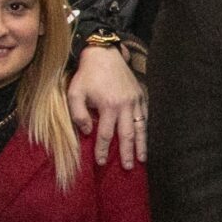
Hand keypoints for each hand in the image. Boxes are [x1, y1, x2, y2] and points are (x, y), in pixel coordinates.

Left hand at [68, 44, 145, 166]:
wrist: (104, 53)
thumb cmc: (87, 75)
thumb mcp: (74, 93)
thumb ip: (78, 114)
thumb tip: (87, 132)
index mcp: (108, 106)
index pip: (106, 134)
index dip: (103, 150)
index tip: (101, 162)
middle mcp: (125, 105)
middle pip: (127, 134)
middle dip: (128, 152)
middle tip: (128, 167)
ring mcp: (135, 100)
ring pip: (140, 127)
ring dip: (142, 144)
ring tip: (142, 158)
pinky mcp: (140, 94)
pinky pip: (145, 115)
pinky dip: (146, 128)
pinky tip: (146, 138)